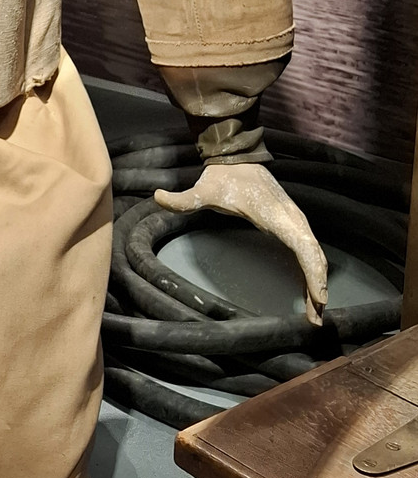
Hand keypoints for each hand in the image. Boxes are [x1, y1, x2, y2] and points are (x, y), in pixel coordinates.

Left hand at [154, 162, 328, 327]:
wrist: (238, 158)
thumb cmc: (223, 177)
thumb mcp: (203, 189)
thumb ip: (183, 199)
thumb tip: (158, 196)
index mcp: (276, 215)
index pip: (303, 246)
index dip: (313, 272)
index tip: (319, 297)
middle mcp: (291, 218)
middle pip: (315, 256)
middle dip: (318, 287)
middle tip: (316, 319)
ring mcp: (294, 221)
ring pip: (314, 255)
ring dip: (317, 282)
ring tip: (315, 314)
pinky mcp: (290, 224)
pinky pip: (307, 251)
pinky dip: (311, 272)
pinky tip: (308, 293)